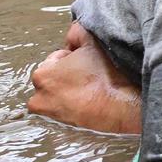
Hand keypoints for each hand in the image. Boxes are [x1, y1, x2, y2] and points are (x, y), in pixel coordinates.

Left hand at [27, 20, 142, 133]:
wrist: (122, 106)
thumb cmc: (106, 75)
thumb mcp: (91, 42)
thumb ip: (76, 32)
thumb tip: (71, 37)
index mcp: (42, 75)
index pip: (55, 60)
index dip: (73, 58)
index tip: (87, 64)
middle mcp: (39, 98)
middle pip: (54, 80)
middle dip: (68, 77)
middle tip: (89, 77)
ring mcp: (51, 116)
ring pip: (59, 97)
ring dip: (70, 93)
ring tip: (91, 90)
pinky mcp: (63, 129)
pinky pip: (66, 113)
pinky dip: (75, 108)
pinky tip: (91, 103)